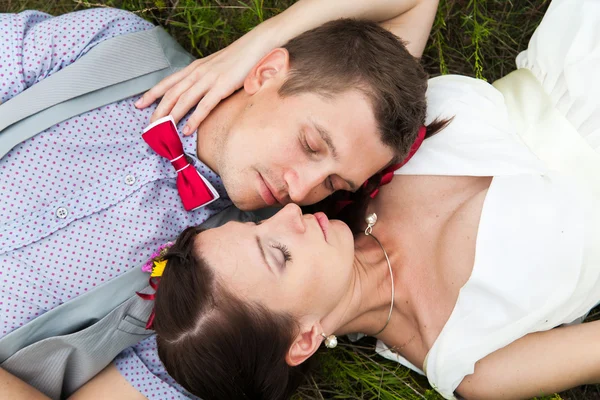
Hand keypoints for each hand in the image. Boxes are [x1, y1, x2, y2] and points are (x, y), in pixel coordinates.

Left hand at [135, 25, 277, 135]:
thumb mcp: (216, 67)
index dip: (152, 94)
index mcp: (194, 68)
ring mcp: (209, 79)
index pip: (168, 82)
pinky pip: (204, 106)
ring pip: (183, 100)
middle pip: (171, 94)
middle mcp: (197, 73)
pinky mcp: (222, 86)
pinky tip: (187, 130)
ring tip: (162, 130)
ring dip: (171, 117)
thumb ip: (205, 78)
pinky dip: (194, 119)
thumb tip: (199, 92)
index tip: (139, 105)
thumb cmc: (238, 59)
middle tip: (148, 126)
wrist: (256, 46)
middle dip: (158, 111)